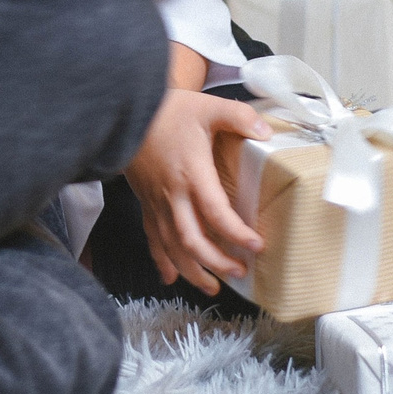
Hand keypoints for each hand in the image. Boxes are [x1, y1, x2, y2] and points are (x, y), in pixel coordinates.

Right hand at [123, 88, 269, 294]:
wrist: (127, 111)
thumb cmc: (168, 110)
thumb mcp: (208, 106)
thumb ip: (239, 116)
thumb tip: (265, 132)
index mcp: (191, 173)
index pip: (216, 214)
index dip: (236, 234)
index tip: (256, 245)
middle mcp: (172, 194)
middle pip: (192, 241)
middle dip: (216, 263)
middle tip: (240, 271)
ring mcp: (156, 202)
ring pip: (171, 247)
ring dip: (191, 271)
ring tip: (213, 287)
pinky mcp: (146, 202)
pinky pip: (152, 238)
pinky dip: (161, 261)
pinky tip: (170, 277)